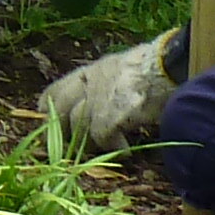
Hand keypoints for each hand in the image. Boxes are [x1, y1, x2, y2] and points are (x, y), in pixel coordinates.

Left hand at [38, 29, 184, 153]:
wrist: (168, 63)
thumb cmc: (155, 68)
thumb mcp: (123, 70)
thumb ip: (108, 84)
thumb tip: (108, 100)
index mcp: (91, 72)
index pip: (58, 90)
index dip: (48, 107)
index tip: (45, 118)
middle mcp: (89, 84)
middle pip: (60, 110)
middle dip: (58, 130)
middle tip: (62, 148)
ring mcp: (98, 98)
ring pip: (78, 126)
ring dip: (88, 143)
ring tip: (102, 151)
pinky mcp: (111, 114)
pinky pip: (101, 137)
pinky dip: (112, 147)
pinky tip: (124, 151)